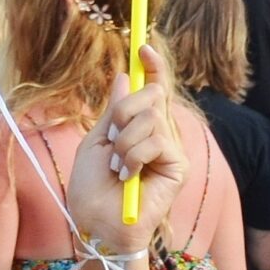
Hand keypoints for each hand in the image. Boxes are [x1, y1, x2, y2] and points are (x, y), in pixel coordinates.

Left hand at [65, 48, 186, 256]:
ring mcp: (170, 148)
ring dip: (124, 143)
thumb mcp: (96, 141)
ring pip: (151, 118)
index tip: (143, 46)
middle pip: (152, 95)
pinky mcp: (178, 164)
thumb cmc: (91, 189)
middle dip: (123, 114)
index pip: (154, 88)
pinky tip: (128, 176)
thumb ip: (114, 111)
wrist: (95, 223)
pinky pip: (156, 140)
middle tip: (112, 142)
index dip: (153, 66)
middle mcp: (159, 133)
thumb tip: (126, 75)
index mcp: (139, 126)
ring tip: (118, 168)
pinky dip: (134, 156)